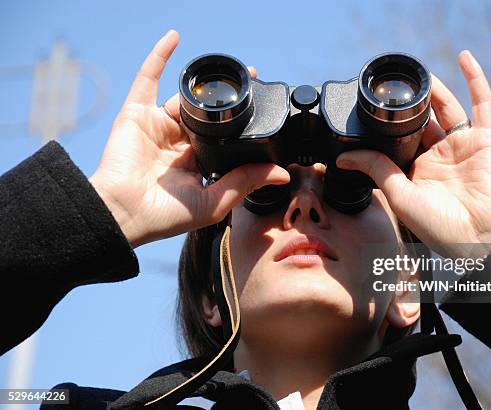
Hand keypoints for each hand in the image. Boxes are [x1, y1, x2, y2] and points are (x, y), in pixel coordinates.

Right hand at [90, 31, 288, 247]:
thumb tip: (281, 174)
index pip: (222, 136)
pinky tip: (175, 38)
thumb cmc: (165, 215)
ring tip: (228, 70)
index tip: (260, 105)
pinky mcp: (137, 113)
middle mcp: (178, 143)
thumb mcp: (215, 201)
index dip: (239, 121)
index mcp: (197, 162)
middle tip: (249, 80)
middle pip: (206, 113)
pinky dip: (159, 56)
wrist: (125, 212)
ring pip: (183, 97)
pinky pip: (148, 78)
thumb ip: (246, 182)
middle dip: (225, 98)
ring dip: (202, 82)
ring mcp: (157, 125)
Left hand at [336, 50, 490, 257]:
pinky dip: (475, 80)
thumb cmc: (442, 228)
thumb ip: (377, 169)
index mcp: (418, 173)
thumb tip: (345, 155)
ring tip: (415, 74)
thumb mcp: (400, 196)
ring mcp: (463, 147)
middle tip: (390, 87)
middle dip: (408, 105)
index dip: (386, 127)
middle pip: (421, 121)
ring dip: (433, 89)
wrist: (482, 237)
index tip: (368, 110)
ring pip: (446, 109)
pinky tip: (464, 58)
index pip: (399, 142)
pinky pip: (482, 104)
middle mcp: (439, 158)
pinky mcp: (486, 140)